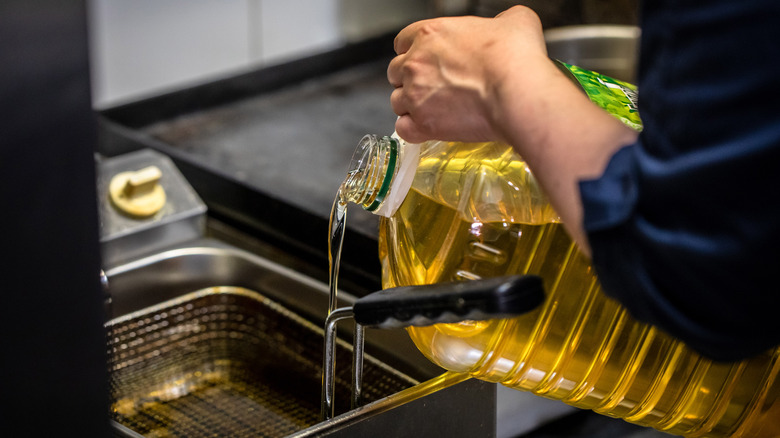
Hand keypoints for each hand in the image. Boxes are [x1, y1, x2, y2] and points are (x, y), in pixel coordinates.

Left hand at [387, 6, 548, 142]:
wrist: (517, 91)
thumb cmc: (514, 58)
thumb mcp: (515, 21)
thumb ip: (501, 20)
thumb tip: (506, 25)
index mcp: (430, 34)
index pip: (402, 42)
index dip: (412, 52)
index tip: (423, 62)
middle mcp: (416, 63)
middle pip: (395, 73)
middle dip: (409, 80)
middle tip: (430, 87)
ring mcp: (416, 94)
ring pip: (397, 102)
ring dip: (411, 106)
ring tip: (433, 110)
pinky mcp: (423, 124)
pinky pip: (404, 129)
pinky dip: (413, 130)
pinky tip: (426, 128)